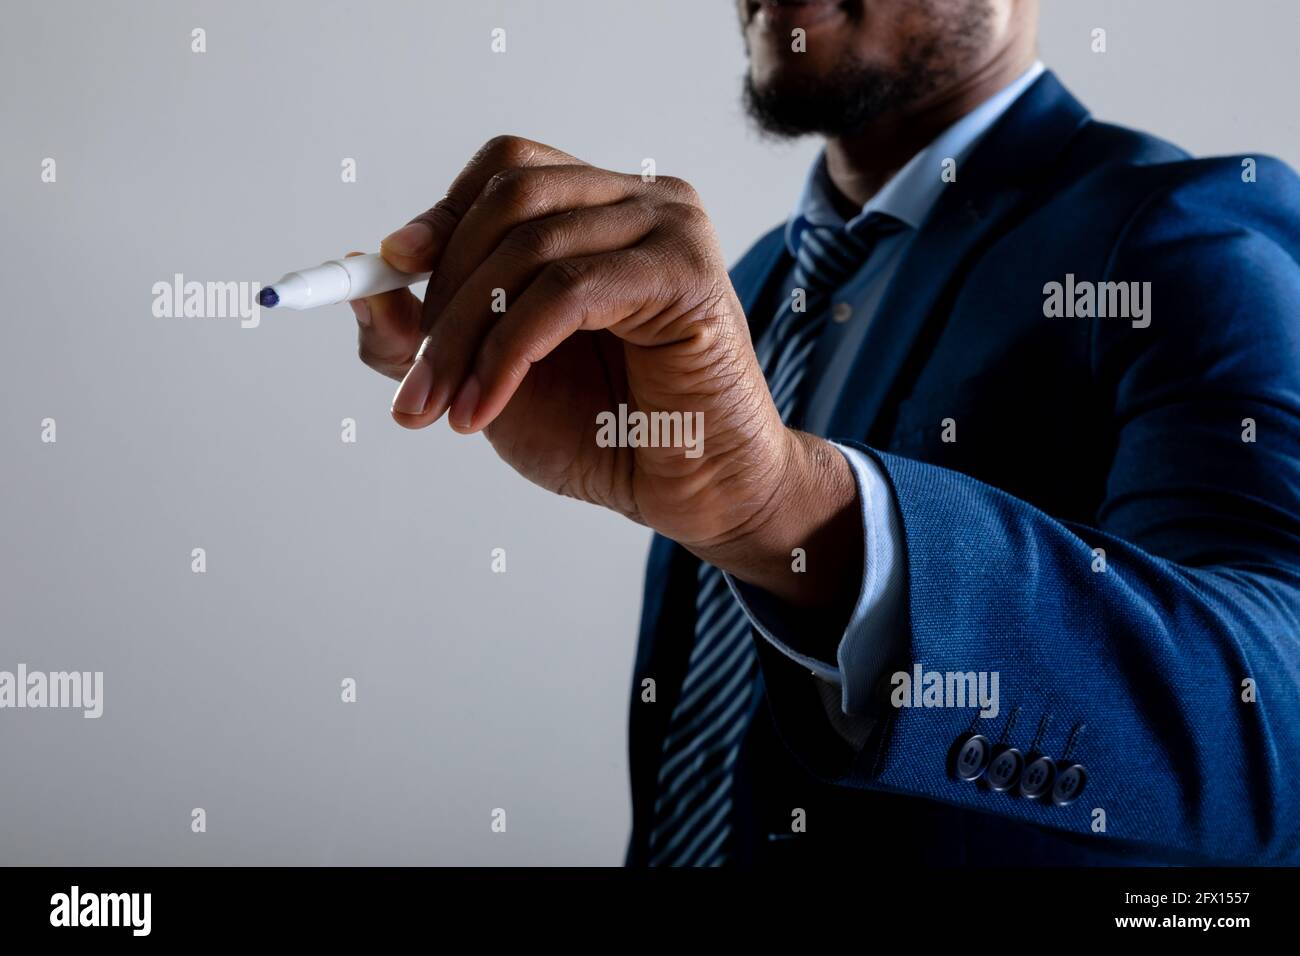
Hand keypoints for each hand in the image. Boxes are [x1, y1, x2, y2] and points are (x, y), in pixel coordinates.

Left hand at [355, 135, 860, 609]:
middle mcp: (641, 202)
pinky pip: (566, 291)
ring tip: (443, 410)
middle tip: (412, 387)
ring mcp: (670, 228)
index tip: (392, 267)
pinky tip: (484, 408)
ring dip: (465, 337)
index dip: (446, 213)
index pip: (510, 170)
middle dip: (443, 297)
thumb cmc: (606, 433)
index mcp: (602, 211)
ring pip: (531, 247)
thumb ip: (428, 330)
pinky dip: (506, 352)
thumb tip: (362, 272)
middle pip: (510, 200)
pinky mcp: (687, 272)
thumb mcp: (492, 376)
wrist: (693, 493)